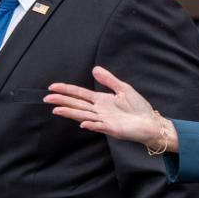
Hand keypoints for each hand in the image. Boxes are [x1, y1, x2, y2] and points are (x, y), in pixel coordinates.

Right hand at [45, 66, 175, 149]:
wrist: (150, 122)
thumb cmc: (138, 107)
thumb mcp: (123, 89)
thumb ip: (108, 79)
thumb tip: (94, 69)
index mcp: (101, 100)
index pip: (80, 94)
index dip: (67, 90)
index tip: (52, 86)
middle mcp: (99, 111)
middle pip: (77, 104)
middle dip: (62, 101)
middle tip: (47, 98)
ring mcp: (104, 120)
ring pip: (84, 115)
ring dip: (71, 113)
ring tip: (57, 109)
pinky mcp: (112, 129)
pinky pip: (100, 126)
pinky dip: (92, 124)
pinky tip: (83, 122)